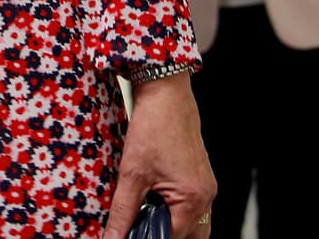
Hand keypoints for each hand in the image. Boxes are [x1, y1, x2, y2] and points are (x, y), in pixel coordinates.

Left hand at [109, 72, 216, 237]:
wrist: (167, 94)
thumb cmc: (153, 128)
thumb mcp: (131, 174)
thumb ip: (122, 212)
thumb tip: (111, 238)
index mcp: (192, 200)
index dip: (147, 238)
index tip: (129, 232)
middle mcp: (206, 198)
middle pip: (190, 238)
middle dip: (165, 236)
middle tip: (139, 226)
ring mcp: (206, 188)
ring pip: (194, 226)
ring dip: (172, 228)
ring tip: (146, 218)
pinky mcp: (201, 179)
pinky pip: (194, 209)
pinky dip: (176, 213)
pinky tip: (155, 204)